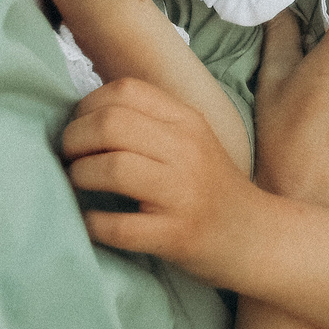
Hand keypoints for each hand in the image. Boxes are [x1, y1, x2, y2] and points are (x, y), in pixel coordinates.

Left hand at [65, 77, 268, 286]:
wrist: (258, 237)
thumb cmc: (212, 188)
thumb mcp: (192, 140)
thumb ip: (150, 121)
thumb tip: (84, 114)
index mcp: (187, 121)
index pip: (124, 91)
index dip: (87, 107)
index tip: (80, 128)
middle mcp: (186, 150)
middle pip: (111, 124)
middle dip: (74, 140)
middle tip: (70, 158)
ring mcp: (182, 193)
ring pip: (112, 168)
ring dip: (79, 176)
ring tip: (78, 184)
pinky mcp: (175, 235)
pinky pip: (118, 226)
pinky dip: (93, 222)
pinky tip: (91, 220)